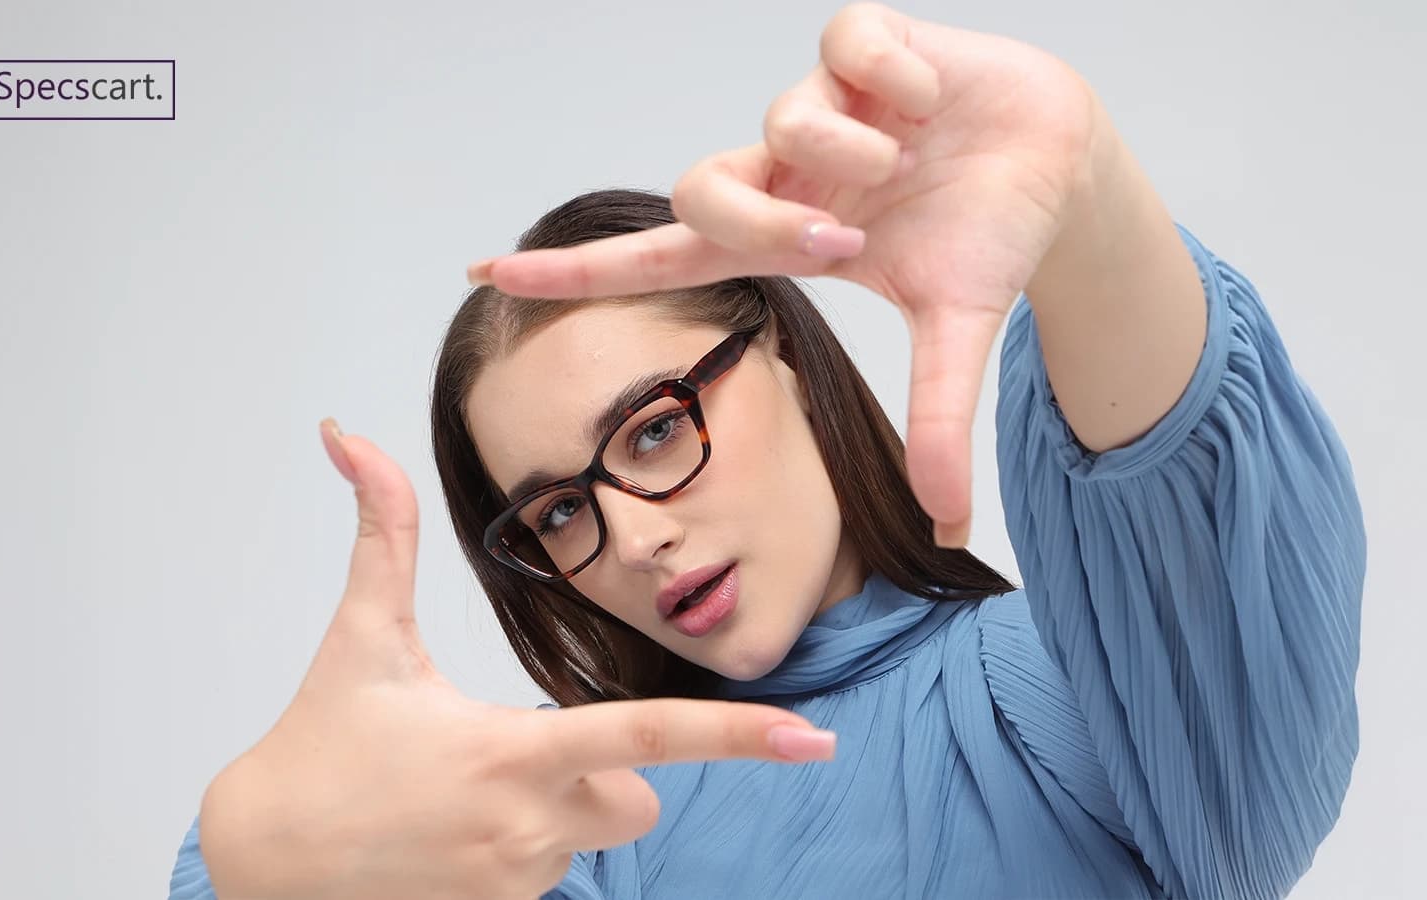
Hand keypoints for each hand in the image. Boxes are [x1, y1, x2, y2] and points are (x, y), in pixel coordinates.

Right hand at [194, 419, 837, 899]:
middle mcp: (528, 830)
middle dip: (602, 776)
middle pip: (636, 798)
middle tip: (508, 757)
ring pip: (587, 841)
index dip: (738, 734)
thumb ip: (382, 532)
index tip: (813, 736)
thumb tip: (346, 433)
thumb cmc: (317, 748)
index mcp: (511, 753)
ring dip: (549, 817)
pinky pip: (547, 884)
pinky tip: (448, 845)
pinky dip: (515, 858)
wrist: (259, 864)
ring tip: (455, 805)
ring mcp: (514, 888)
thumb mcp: (361, 637)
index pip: (646, 737)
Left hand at [465, 3, 1106, 547]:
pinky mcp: (865, 40)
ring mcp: (820, 102)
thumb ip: (936, 419)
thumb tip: (946, 526)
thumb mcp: (955, 329)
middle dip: (768, 226)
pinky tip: (931, 102)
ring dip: (859, 158)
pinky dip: (898, 84)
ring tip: (917, 160)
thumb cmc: (984, 237)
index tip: (485, 275)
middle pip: (702, 193)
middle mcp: (782, 169)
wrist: (1060, 163)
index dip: (574, 270)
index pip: (656, 255)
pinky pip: (849, 48)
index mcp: (784, 236)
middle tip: (849, 241)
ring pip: (784, 123)